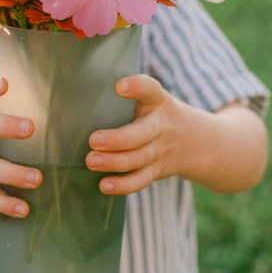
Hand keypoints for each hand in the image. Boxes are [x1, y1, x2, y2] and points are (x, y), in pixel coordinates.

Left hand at [85, 74, 192, 194]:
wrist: (196, 141)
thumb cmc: (155, 113)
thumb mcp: (150, 98)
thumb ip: (127, 95)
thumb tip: (76, 93)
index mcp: (157, 100)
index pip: (150, 89)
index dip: (137, 87)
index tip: (119, 87)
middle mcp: (161, 125)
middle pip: (142, 133)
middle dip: (118, 139)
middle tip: (93, 140)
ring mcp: (160, 150)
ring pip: (138, 159)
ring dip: (114, 162)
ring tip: (91, 161)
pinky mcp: (156, 169)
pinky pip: (141, 179)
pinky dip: (123, 185)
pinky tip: (104, 185)